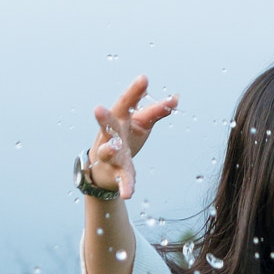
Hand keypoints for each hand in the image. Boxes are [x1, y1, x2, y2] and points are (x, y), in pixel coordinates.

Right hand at [88, 75, 178, 199]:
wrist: (105, 168)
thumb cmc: (124, 138)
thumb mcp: (140, 123)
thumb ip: (156, 111)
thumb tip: (175, 98)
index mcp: (120, 119)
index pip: (126, 103)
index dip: (135, 92)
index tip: (144, 79)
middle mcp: (111, 134)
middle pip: (108, 124)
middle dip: (103, 117)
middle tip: (98, 109)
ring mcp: (111, 154)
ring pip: (108, 151)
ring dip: (109, 149)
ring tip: (113, 146)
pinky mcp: (116, 173)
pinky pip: (121, 180)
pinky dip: (125, 186)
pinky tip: (127, 194)